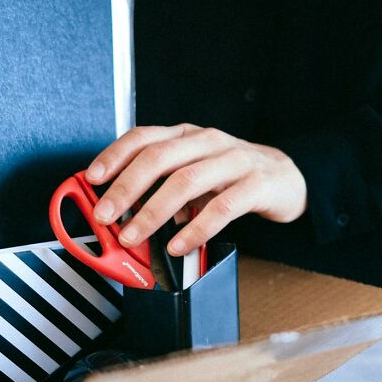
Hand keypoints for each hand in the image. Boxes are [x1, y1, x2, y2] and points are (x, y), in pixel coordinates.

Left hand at [86, 124, 307, 256]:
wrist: (288, 178)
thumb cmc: (234, 177)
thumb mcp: (196, 173)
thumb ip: (164, 187)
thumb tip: (124, 214)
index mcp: (188, 136)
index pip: (145, 136)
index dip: (115, 155)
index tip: (92, 178)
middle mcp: (208, 142)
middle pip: (159, 157)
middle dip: (126, 188)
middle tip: (106, 216)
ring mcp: (234, 161)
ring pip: (186, 181)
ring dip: (153, 212)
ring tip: (134, 236)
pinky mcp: (257, 185)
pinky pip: (222, 207)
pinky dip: (196, 228)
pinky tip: (179, 245)